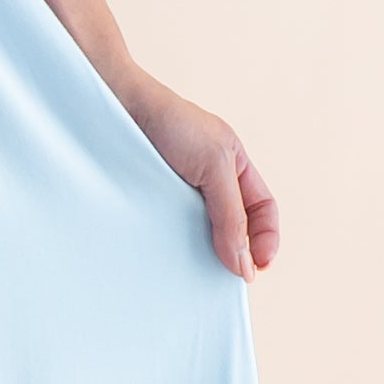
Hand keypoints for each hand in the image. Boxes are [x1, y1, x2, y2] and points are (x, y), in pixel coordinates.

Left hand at [118, 74, 278, 280]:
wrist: (117, 106)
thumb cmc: (169, 122)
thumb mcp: (213, 166)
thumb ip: (231, 215)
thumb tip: (245, 264)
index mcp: (234, 165)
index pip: (262, 208)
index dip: (266, 237)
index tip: (257, 267)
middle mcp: (210, 180)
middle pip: (234, 226)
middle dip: (235, 252)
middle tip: (223, 277)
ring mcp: (180, 192)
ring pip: (201, 233)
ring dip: (201, 253)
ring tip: (195, 271)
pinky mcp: (152, 200)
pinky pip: (169, 231)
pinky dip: (173, 246)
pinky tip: (169, 257)